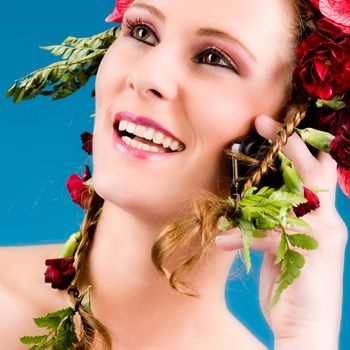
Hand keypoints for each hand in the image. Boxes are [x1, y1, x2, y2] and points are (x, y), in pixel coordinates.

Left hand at [215, 115, 347, 348]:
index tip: (271, 124)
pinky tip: (223, 240)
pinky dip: (242, 236)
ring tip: (240, 163)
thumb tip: (253, 203)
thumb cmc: (291, 283)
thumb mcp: (284, 244)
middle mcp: (327, 221)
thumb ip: (276, 221)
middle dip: (288, 143)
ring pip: (296, 194)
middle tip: (262, 121)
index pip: (316, 170)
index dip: (297, 145)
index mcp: (322, 216)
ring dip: (264, 179)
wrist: (306, 327)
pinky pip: (269, 236)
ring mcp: (321, 237)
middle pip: (311, 171)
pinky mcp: (306, 256)